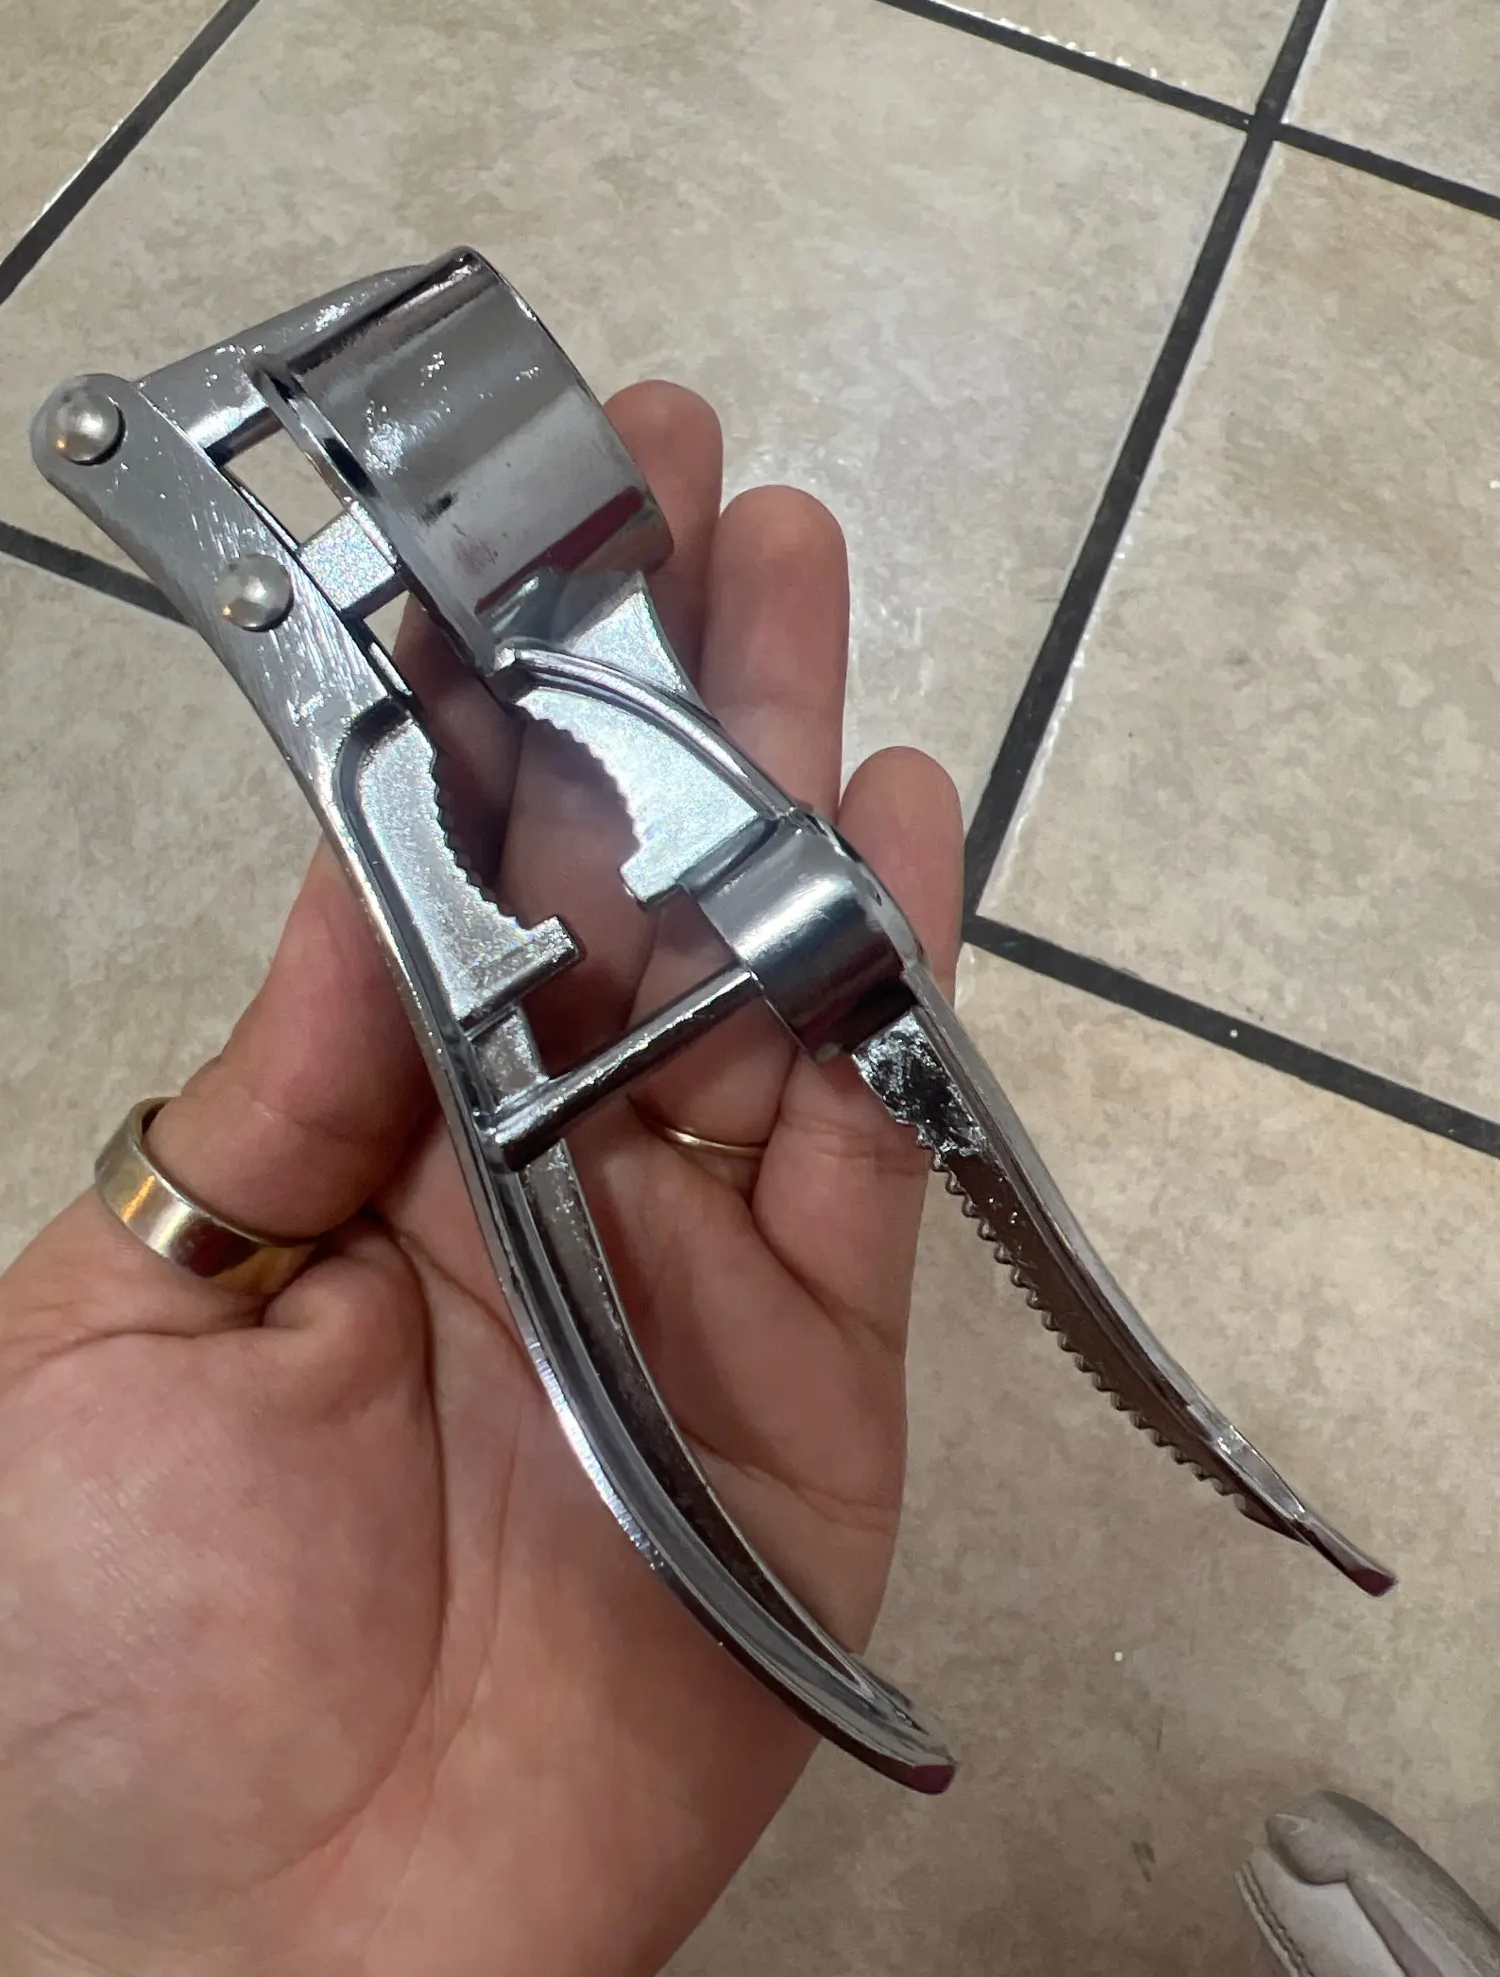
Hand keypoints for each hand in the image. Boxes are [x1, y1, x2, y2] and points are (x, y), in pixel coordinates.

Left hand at [0, 384, 960, 1976]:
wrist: (266, 1946)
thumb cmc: (117, 1654)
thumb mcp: (126, 1319)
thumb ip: (277, 1084)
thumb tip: (365, 849)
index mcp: (372, 1143)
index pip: (458, 880)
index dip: (490, 705)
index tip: (519, 531)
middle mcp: (545, 1169)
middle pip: (632, 894)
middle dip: (663, 688)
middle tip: (693, 479)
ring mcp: (691, 1261)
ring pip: (767, 980)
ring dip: (788, 783)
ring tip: (798, 588)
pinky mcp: (817, 1375)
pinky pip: (875, 1161)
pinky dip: (899, 994)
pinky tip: (905, 824)